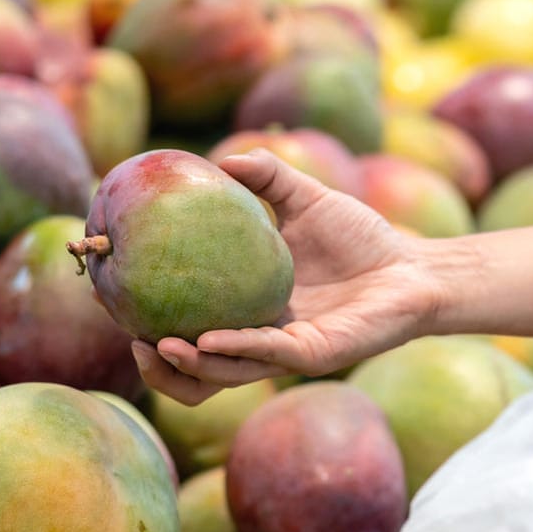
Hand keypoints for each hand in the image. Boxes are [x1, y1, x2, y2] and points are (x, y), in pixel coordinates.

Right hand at [134, 150, 446, 403]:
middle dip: (159, 365)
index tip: (117, 298)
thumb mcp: (305, 199)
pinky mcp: (315, 356)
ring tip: (156, 345)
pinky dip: (234, 348)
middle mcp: (262, 338)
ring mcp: (287, 351)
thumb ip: (267, 177)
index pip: (189, 325)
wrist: (415, 268)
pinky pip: (266, 356)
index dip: (151, 320)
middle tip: (131, 336)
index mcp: (249, 308)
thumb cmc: (363, 239)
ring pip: (226, 373)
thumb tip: (221, 158)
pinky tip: (205, 339)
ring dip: (189, 365)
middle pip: (198, 369)